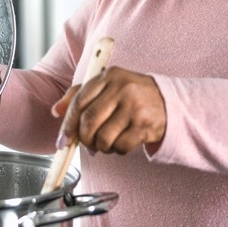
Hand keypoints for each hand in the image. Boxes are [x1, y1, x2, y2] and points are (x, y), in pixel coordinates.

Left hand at [51, 67, 166, 154]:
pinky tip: (122, 143)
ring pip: (103, 137)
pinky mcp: (145, 125)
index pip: (80, 101)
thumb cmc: (133, 95)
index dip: (68, 123)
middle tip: (87, 144)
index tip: (63, 139)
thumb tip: (56, 110)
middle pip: (89, 121)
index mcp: (109, 76)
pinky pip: (121, 146)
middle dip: (84, 139)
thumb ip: (80, 95)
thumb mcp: (108, 86)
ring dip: (101, 147)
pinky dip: (117, 150)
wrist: (170, 102)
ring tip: (106, 143)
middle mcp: (122, 88)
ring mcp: (135, 107)